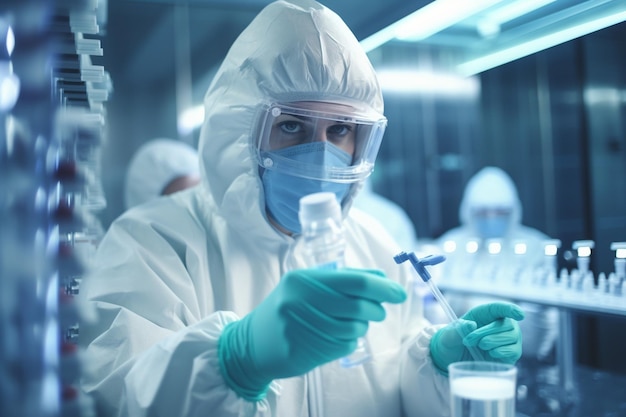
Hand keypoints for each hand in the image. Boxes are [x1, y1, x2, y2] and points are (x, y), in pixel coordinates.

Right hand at [218, 267, 406, 399]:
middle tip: (378, 310)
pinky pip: (345, 346)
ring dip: (361, 326)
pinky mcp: (307, 352)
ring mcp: (303, 328)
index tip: (399, 293)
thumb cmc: (285, 308)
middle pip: (359, 306)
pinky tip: (335, 336)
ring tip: (350, 323)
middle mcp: (300, 301)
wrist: (252, 343)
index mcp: (303, 279)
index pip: (355, 281)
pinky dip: (349, 342)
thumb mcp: (306, 285)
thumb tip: (380, 279)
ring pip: (355, 328)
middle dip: (377, 309)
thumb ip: (342, 280)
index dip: (382, 288)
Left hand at [430, 302, 524, 373]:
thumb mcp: (449, 334)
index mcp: (486, 313)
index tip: (519, 315)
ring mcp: (509, 338)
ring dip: (492, 342)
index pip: (502, 308)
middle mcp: (502, 323)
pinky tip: (490, 353)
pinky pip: (514, 351)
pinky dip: (501, 352)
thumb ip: (458, 329)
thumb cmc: (454, 340)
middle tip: (468, 341)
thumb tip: (471, 325)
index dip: (511, 310)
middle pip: (506, 324)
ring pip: (511, 337)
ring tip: (479, 346)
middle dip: (485, 333)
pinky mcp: (511, 353)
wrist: (455, 357)